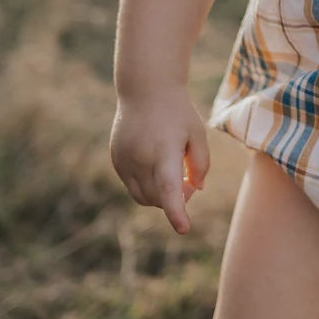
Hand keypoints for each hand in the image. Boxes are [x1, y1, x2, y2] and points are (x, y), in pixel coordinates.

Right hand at [110, 88, 209, 233]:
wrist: (145, 90)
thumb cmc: (177, 111)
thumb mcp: (197, 133)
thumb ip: (201, 163)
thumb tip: (196, 189)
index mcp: (164, 151)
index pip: (169, 189)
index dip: (176, 212)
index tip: (184, 228)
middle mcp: (140, 159)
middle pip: (159, 199)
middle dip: (176, 199)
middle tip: (190, 181)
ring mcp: (124, 161)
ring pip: (143, 197)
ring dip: (160, 196)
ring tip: (174, 175)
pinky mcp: (116, 160)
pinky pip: (132, 186)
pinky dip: (147, 186)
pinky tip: (156, 165)